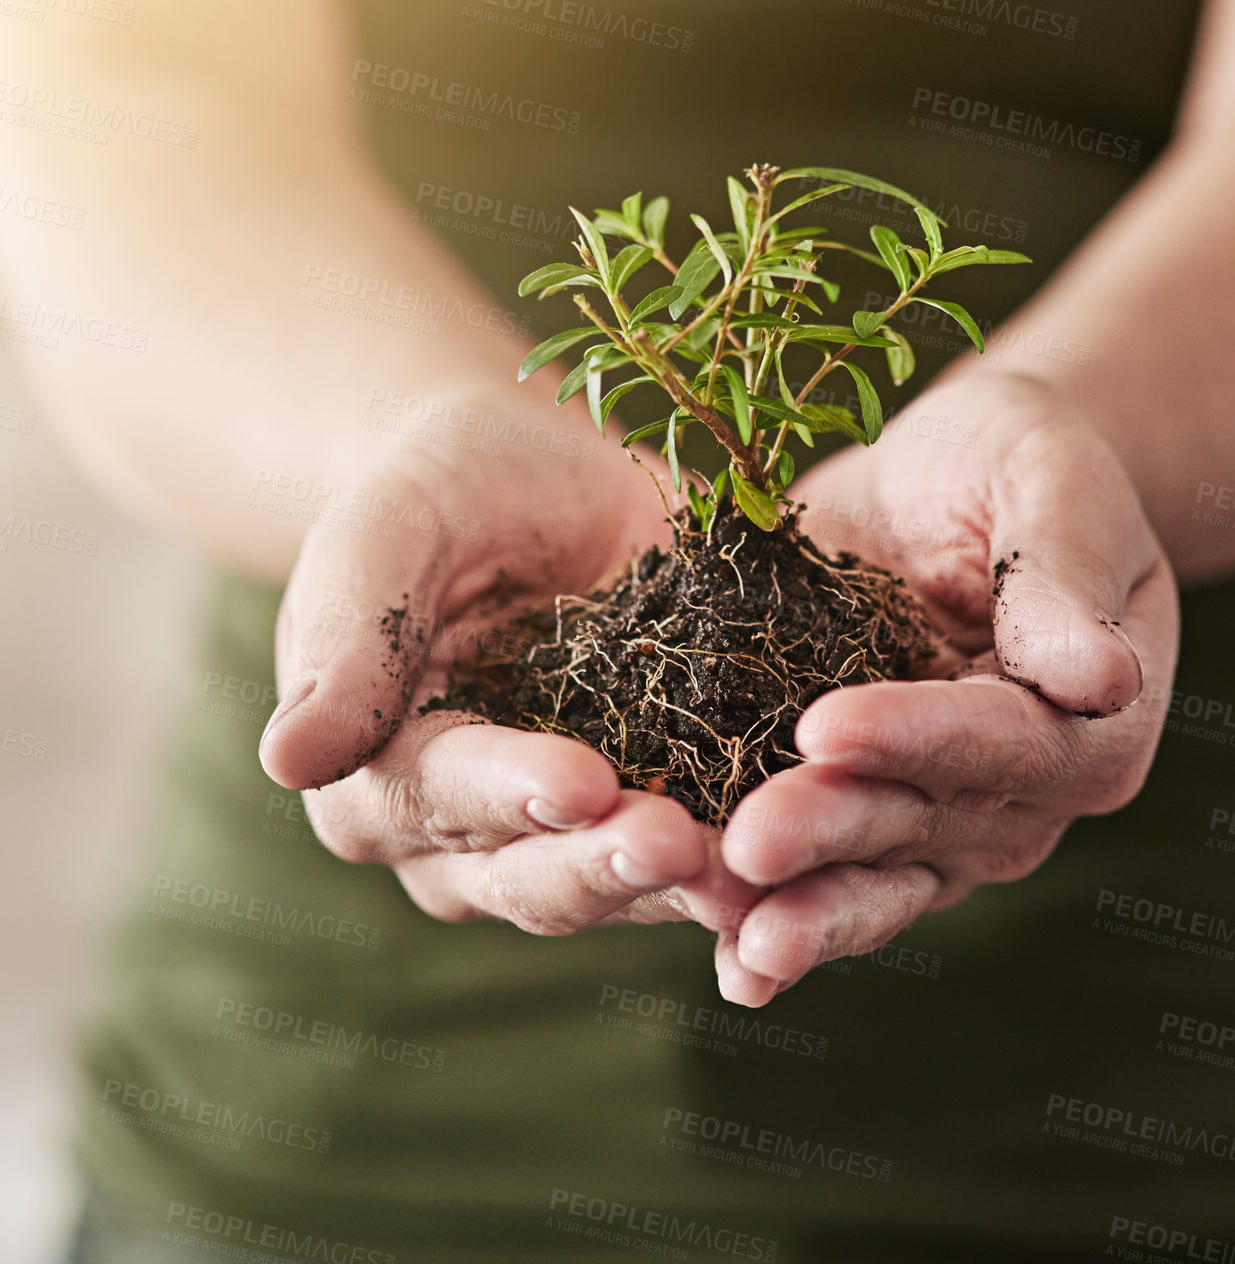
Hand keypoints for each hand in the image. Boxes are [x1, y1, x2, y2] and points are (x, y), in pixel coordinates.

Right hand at [257, 393, 756, 936]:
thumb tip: (288, 760)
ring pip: (619, 882)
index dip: (507, 792)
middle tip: (678, 842)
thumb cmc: (453, 484)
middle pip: (529, 870)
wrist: (546, 481)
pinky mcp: (659, 810)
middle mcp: (468, 830)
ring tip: (755, 866)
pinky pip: (703, 851)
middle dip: (604, 860)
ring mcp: (566, 834)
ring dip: (687, 883)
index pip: (435, 794)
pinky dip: (750, 858)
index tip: (578, 782)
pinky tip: (816, 846)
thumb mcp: (395, 522)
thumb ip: (349, 628)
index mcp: (381, 767)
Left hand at [712, 370, 1179, 1004]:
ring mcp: (943, 815)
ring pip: (876, 874)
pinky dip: (779, 916)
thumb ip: (1068, 576)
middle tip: (748, 845)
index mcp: (1089, 718)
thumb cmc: (1018, 463)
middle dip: (832, 832)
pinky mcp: (868, 806)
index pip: (1000, 738)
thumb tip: (1104, 678)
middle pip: (923, 820)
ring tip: (736, 943)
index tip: (824, 726)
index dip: (915, 737)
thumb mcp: (1051, 485)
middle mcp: (1022, 792)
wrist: (956, 481)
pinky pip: (830, 873)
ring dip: (803, 909)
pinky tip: (732, 969)